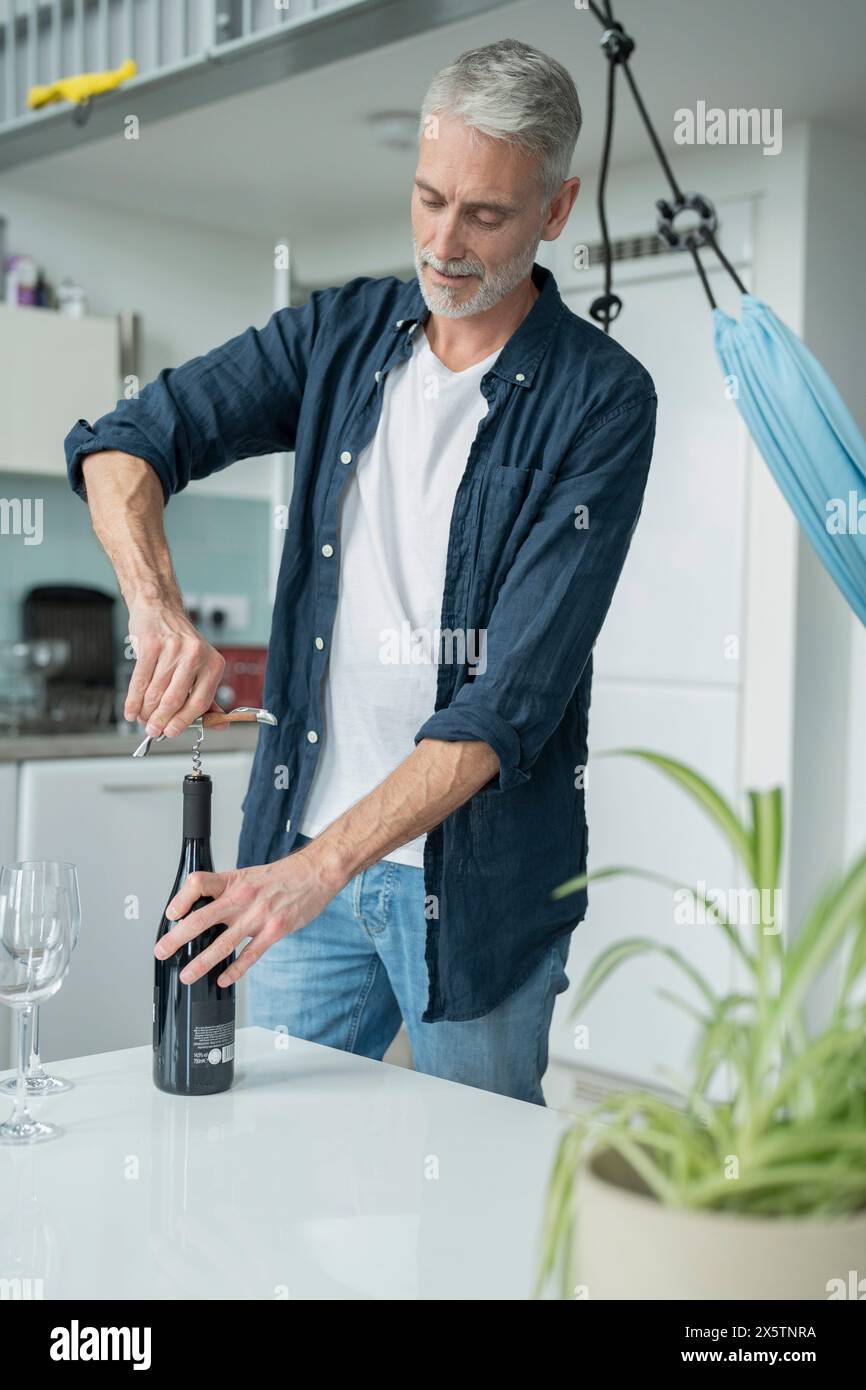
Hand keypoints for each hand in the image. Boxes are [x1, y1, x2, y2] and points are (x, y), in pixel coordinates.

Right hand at [125, 599, 225, 737]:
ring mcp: (173, 649)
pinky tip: (130, 711)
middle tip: (152, 731)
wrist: (160, 608)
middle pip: (175, 700)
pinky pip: (140, 680)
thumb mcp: (201, 666)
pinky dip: (133, 700)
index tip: (171, 732)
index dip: (183, 721)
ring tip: (141, 720)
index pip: (200, 702)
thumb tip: (219, 724)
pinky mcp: (150, 644)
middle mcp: (195, 655)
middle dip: (160, 721)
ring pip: (155, 692)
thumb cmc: (180, 642)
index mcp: (213, 664)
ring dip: (145, 712)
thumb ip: (208, 696)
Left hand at [154, 844, 346, 986]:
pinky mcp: (274, 931)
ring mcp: (258, 916)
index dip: (180, 899)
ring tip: (187, 975)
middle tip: (162, 951)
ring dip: (200, 962)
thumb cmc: (282, 876)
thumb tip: (205, 909)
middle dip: (177, 938)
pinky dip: (234, 971)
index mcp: (233, 881)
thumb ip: (228, 892)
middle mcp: (242, 898)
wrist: (315, 873)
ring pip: (222, 943)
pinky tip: (223, 980)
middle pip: (201, 918)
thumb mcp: (249, 875)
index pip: (198, 883)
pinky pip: (250, 955)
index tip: (171, 914)